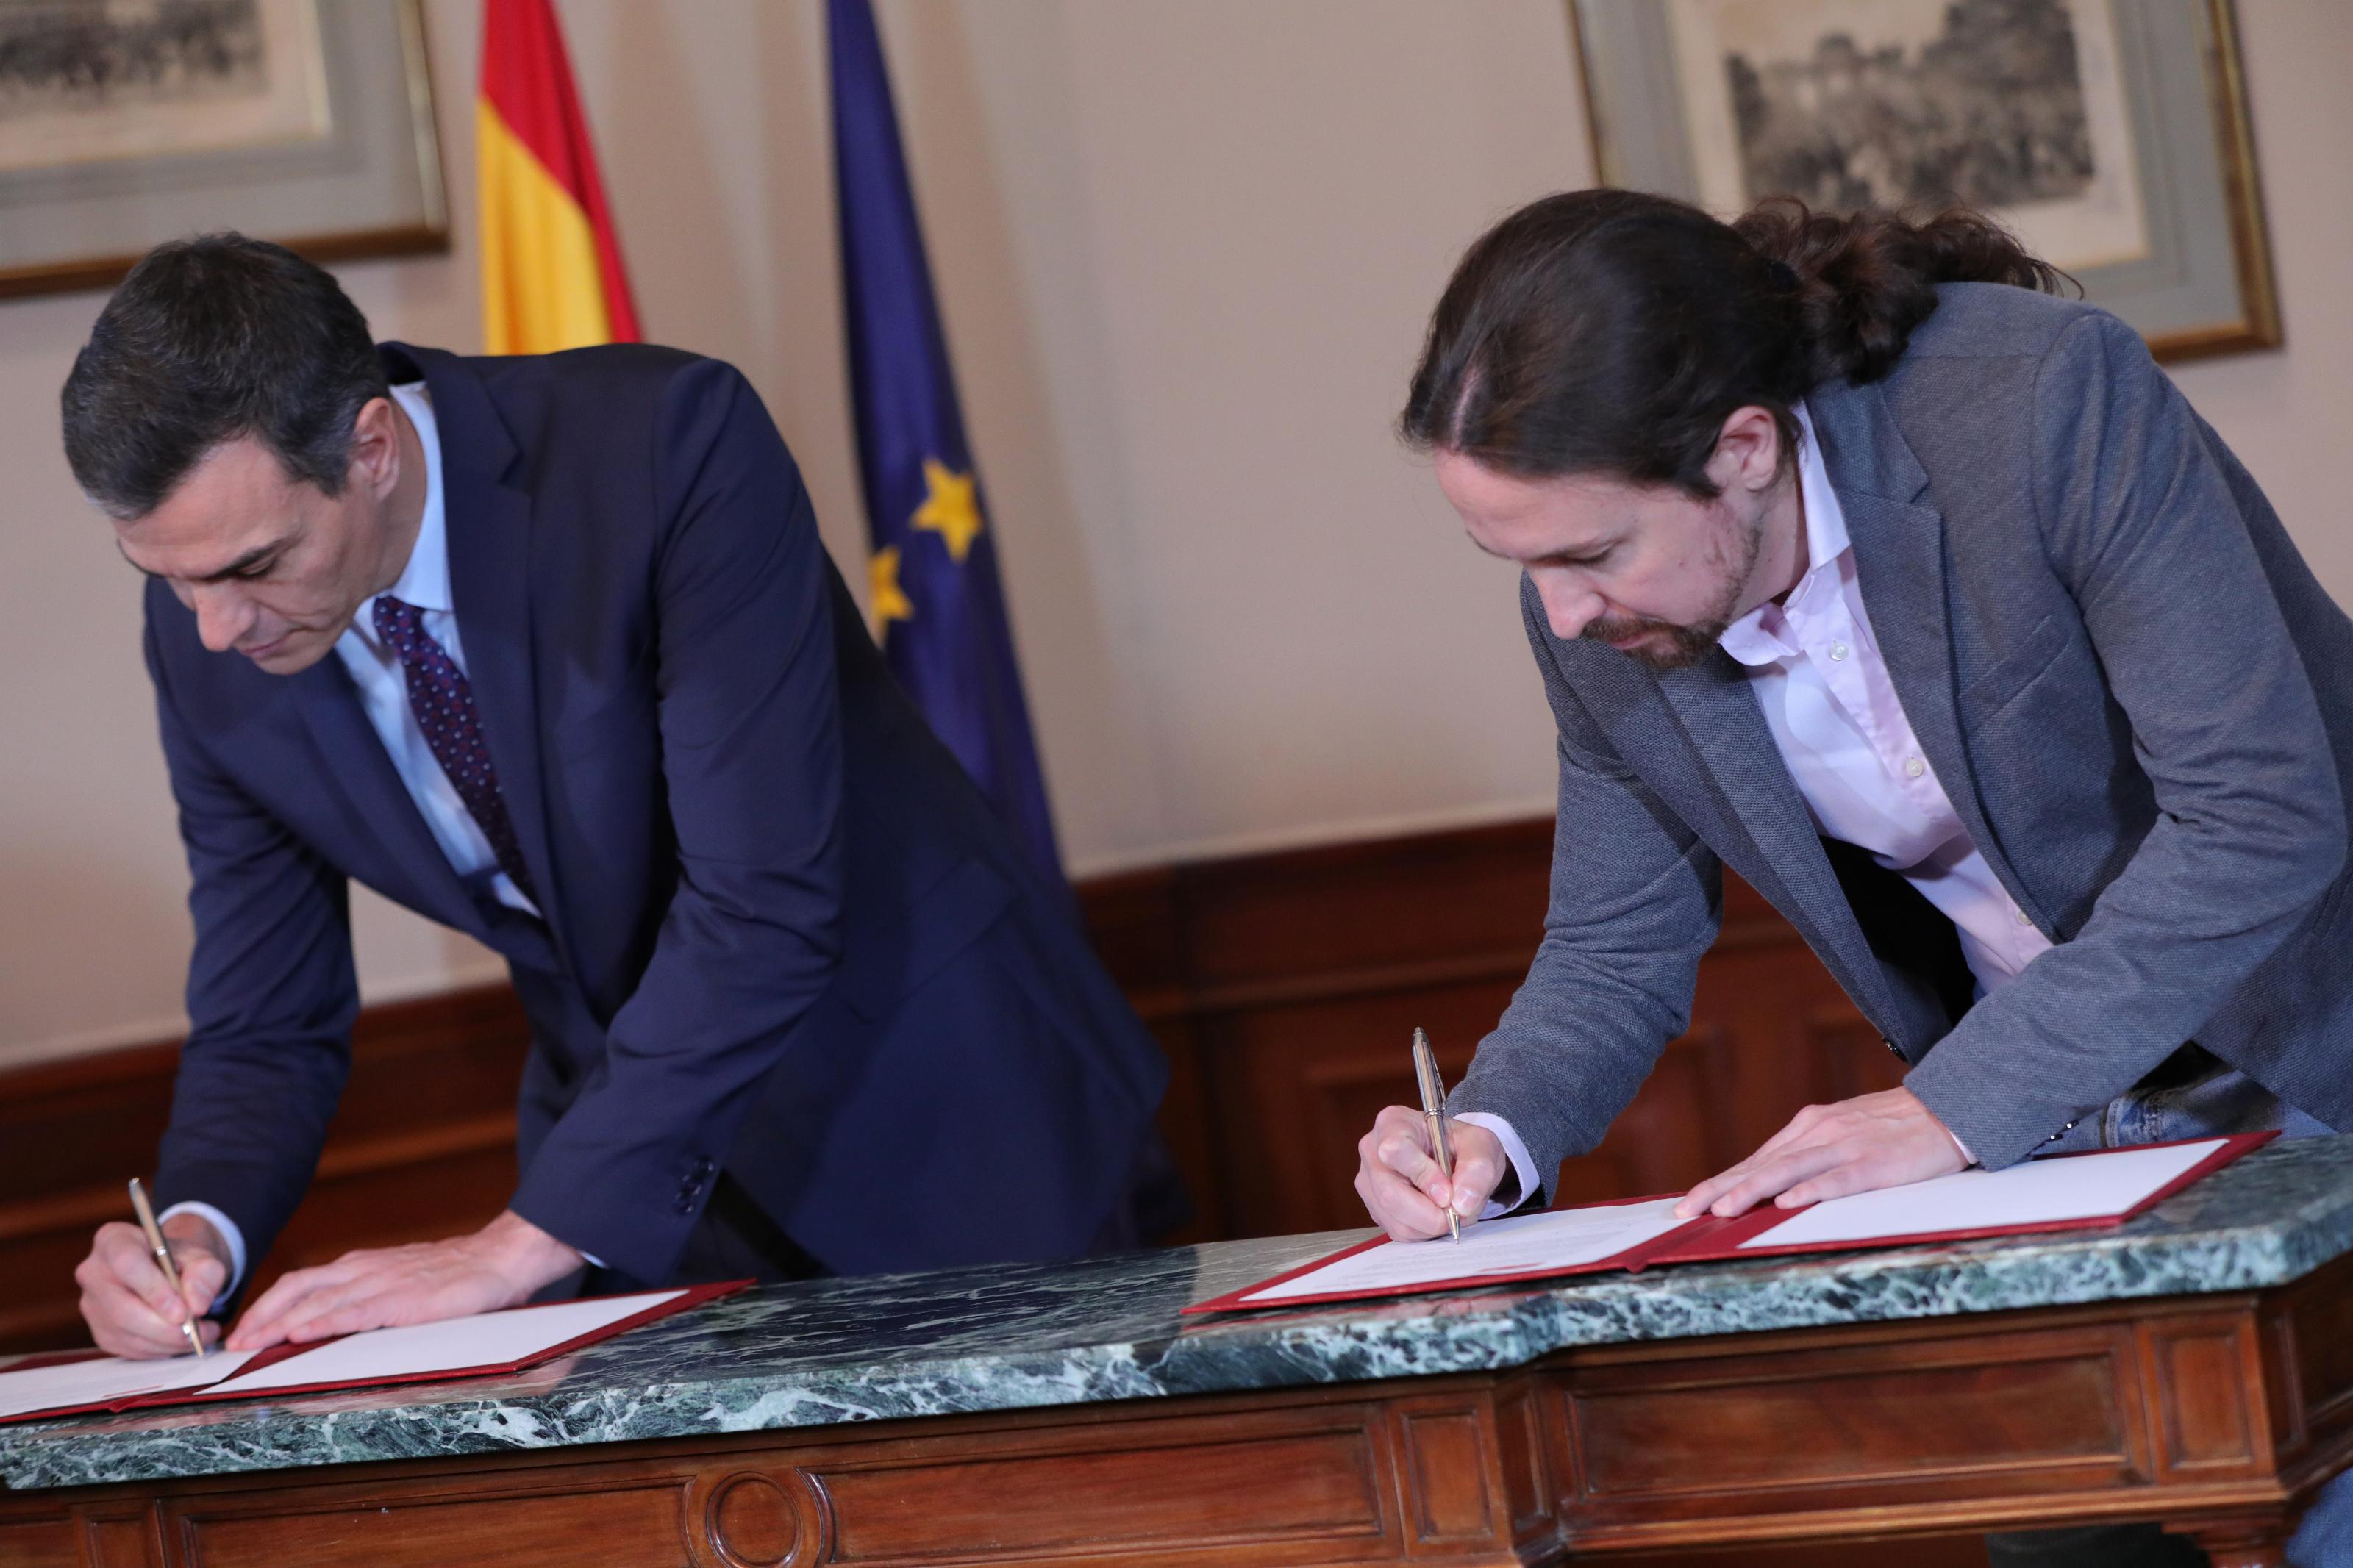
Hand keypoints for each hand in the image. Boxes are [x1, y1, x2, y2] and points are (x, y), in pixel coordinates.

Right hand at [76, 1212, 228, 1358]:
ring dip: (167, 1342)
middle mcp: (93, 1272)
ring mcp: (92, 1305)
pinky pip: (127, 1349)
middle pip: (122, 1308)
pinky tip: (180, 1341)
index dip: (155, 1291)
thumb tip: (196, 1306)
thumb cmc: (180, 1261)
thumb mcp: (201, 1256)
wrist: (168, 1272)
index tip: (183, 1312)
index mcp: (114, 1239)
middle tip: (199, 1332)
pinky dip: (159, 1350)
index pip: (127, 1264)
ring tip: (200, 1335)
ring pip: (125, 1333)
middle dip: (165, 1327)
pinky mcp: (100, 1331)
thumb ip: (205, 1274)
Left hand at [225, 1211, 583, 1352]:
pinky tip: (298, 1336)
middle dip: (259, 1316)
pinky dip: (319, 1323)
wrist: (500, 1259)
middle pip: (296, 1289)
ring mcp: (381, 1282)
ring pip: (315, 1301)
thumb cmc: (458, 1276)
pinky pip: (350, 1312)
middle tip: (232, 1343)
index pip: (301, 1283)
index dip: (267, 1305)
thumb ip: (370, 1297)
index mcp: (363, 1265)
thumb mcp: (403, 1281)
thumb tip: (337, 1323)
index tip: (243, 1329)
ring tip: (250, 1345)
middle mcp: (363, 1269)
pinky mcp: (400, 1299)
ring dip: (277, 1324)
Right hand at [1354, 1104, 1507, 1241]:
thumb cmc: (1460, 1144)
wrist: (1452, 1155)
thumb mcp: (1481, 1145)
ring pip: (1395, 1219)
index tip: (1448, 1193)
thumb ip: (1478, 1169)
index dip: (1424, 1177)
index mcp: (1394, 1123)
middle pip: (1390, 1194)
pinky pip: (1397, 1231)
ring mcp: (1368, 1181)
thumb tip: (1461, 1203)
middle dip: (1431, 1214)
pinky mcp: (1374, 1207)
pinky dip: (1423, 1231)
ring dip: (1431, 1225)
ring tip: (1449, 1208)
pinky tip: (1434, 1213)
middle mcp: (1372, 1151)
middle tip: (1457, 1210)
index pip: (1396, 1151)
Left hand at [1676, 1087, 1967, 1219]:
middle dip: (1719, 1188)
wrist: (1946, 1108)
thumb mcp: (1839, 1130)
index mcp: (1808, 1127)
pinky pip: (1838, 1179)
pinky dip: (1811, 1191)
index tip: (1688, 1202)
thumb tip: (1767, 1180)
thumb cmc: (1890, 1125)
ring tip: (1723, 1209)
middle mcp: (1819, 1133)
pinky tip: (1788, 1203)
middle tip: (1686, 1211)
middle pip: (1760, 1165)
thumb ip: (1806, 1152)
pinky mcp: (1875, 1163)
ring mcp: (1846, 1147)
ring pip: (1789, 1171)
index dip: (1720, 1181)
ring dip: (1752, 1190)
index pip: (1755, 1160)